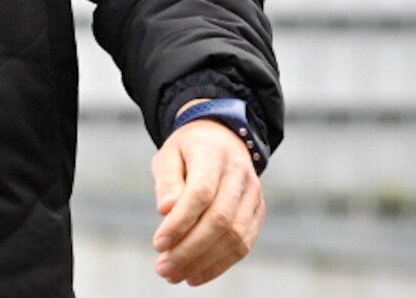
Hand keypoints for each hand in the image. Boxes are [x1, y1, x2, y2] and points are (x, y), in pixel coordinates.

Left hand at [149, 99, 265, 284]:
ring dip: (204, 262)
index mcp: (213, 154)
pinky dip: (220, 264)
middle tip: (163, 269)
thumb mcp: (169, 155)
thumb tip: (166, 211)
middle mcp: (240, 175)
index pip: (200, 193)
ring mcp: (253, 195)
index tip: (158, 244)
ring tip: (175, 275)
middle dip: (190, 249)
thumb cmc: (187, 150)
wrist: (221, 139)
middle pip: (219, 219)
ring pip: (234, 236)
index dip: (180, 222)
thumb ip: (168, 181)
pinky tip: (196, 274)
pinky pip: (243, 244)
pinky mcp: (258, 213)